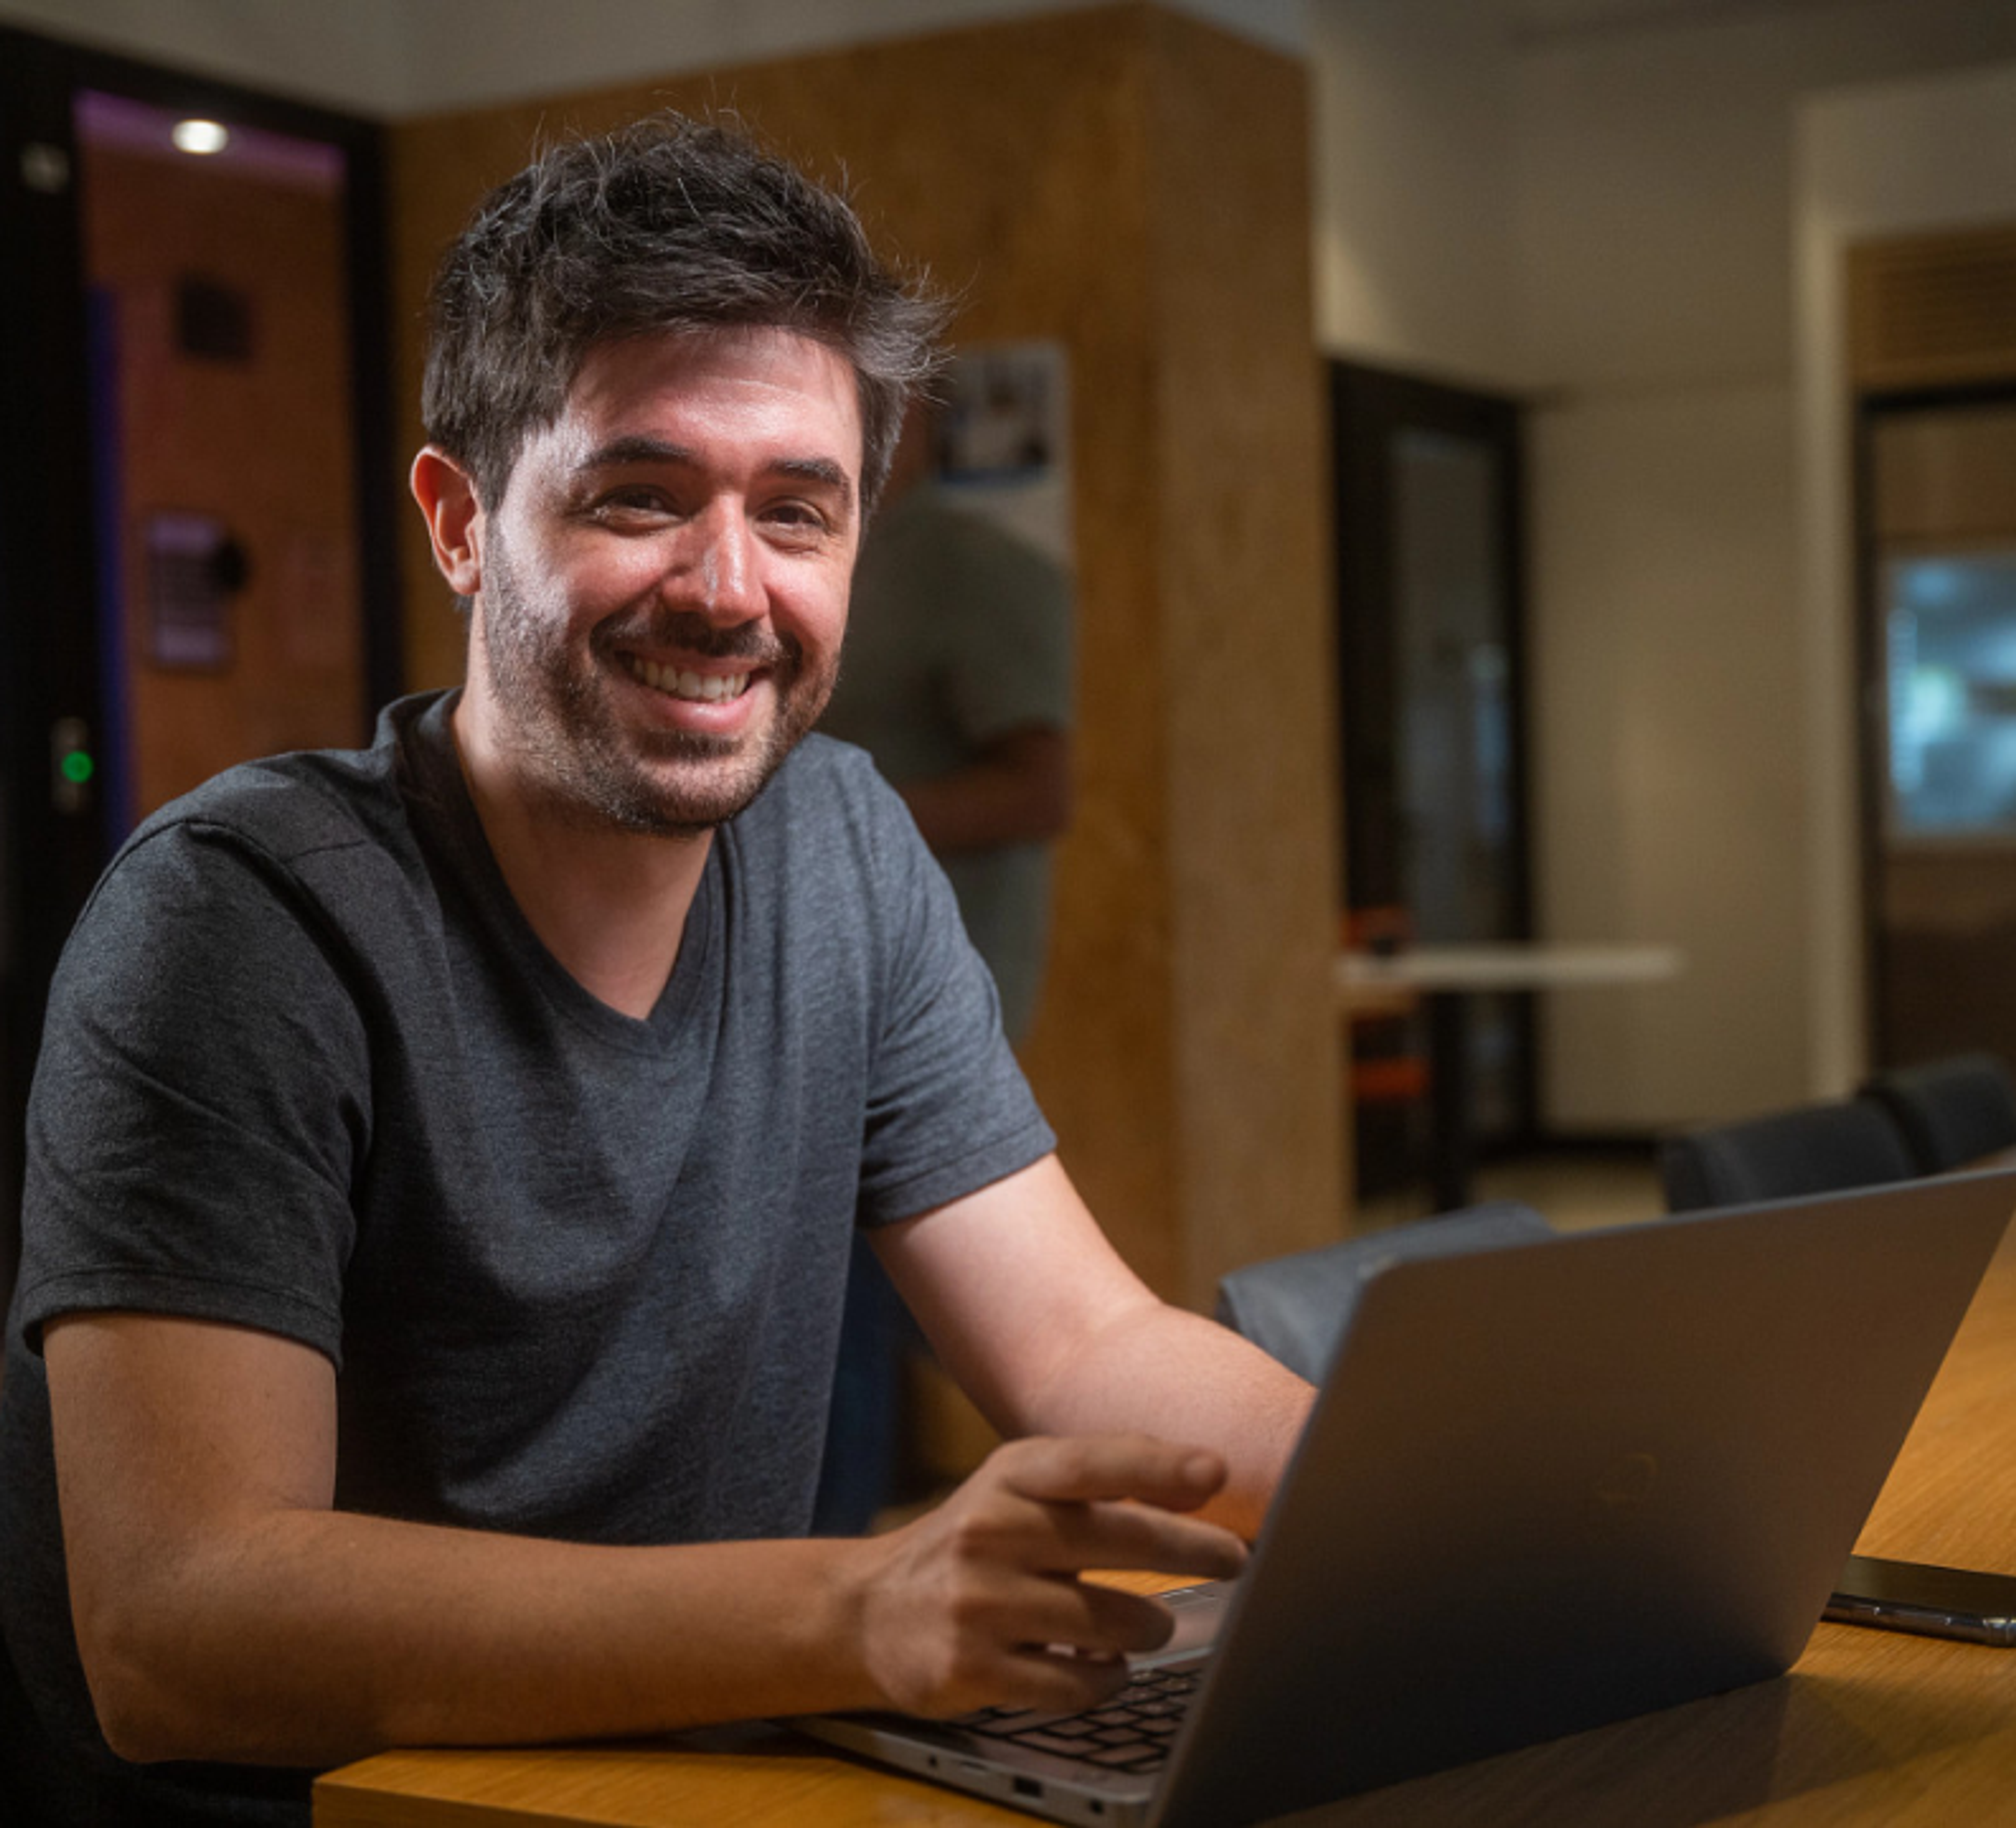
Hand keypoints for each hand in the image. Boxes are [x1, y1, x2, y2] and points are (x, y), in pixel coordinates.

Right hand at [844, 1434, 1247, 1718]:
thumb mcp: (1017, 1491)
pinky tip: (1103, 1667)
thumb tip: (1202, 1478)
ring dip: (1148, 1629)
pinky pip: (1075, 1684)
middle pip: (1114, 1540)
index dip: (1154, 1464)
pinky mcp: (971, 1669)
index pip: (1087, 1462)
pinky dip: (1106, 1679)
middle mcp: (988, 1531)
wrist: (872, 1610)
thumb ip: (1095, 1483)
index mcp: (1006, 1477)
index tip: (1215, 1471)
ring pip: (1107, 1622)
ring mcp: (977, 1602)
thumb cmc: (973, 1543)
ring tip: (1149, 1627)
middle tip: (1235, 1559)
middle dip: (1190, 1549)